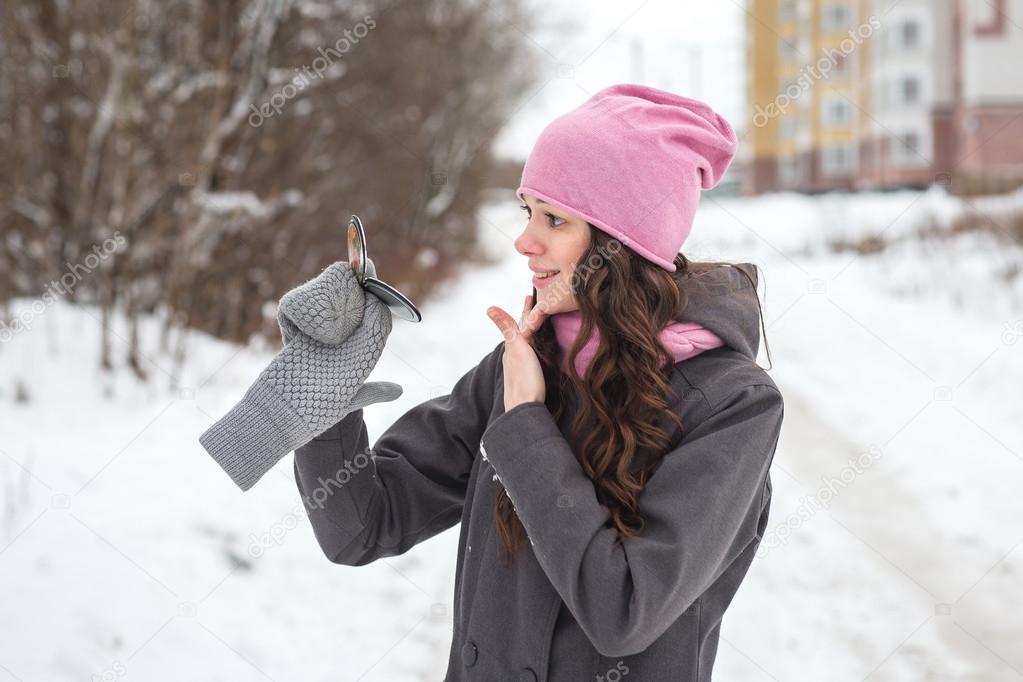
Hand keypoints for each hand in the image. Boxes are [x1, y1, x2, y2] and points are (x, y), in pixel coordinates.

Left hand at [487, 294, 549, 410]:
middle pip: (522, 331)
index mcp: (513, 347)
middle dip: (528, 317)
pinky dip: (532, 345)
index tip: (529, 295)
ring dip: (530, 330)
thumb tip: (489, 309)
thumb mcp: (517, 349)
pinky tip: (532, 350)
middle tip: (532, 303)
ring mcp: (519, 366)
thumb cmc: (524, 380)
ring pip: (525, 343)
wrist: (525, 408)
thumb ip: (507, 329)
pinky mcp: (526, 376)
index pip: (521, 323)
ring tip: (534, 322)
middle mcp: (514, 355)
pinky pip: (529, 354)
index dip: (527, 309)